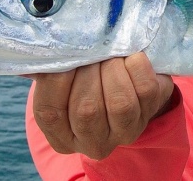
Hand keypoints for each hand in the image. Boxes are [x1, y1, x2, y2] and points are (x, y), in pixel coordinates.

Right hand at [30, 52, 175, 159]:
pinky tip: (131, 57)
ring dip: (113, 70)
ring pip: (120, 103)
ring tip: (110, 55)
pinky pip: (146, 90)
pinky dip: (137, 67)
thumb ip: (49, 67)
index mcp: (60, 136)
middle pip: (86, 109)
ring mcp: (124, 133)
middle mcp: (92, 143)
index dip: (56, 80)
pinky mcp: (149, 114)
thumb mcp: (62, 75)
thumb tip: (43, 49)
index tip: (65, 57)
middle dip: (88, 72)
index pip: (49, 112)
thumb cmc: (84, 76)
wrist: (126, 80)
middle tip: (91, 52)